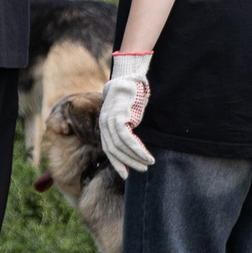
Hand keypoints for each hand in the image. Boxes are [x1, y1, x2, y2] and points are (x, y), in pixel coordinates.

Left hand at [99, 52, 153, 175]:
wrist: (128, 78)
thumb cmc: (129, 96)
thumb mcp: (124, 114)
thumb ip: (125, 127)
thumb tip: (132, 144)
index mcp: (104, 124)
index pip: (108, 148)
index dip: (117, 162)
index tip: (126, 174)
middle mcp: (104, 124)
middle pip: (114, 150)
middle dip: (128, 163)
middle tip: (141, 170)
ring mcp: (110, 121)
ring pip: (121, 147)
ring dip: (136, 158)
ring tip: (148, 164)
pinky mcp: (119, 118)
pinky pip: (128, 140)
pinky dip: (138, 150)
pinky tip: (147, 156)